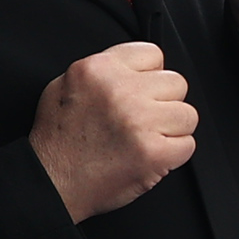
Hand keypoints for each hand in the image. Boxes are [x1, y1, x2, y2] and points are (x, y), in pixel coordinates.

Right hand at [31, 42, 196, 219]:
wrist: (51, 185)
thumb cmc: (58, 141)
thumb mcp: (65, 86)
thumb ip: (103, 70)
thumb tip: (137, 67)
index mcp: (97, 69)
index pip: (153, 54)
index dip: (149, 76)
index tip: (138, 93)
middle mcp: (120, 91)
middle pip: (176, 83)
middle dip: (162, 103)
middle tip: (138, 122)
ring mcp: (140, 121)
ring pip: (187, 114)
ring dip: (171, 130)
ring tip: (143, 139)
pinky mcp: (154, 152)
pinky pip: (187, 145)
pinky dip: (173, 155)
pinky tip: (147, 157)